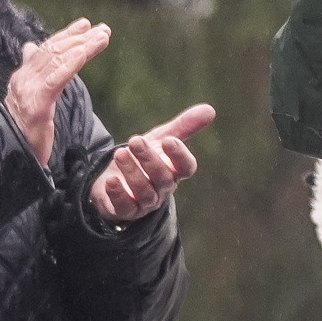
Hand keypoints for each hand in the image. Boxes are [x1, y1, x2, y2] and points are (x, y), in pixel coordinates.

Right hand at [6, 20, 109, 166]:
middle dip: (80, 38)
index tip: (87, 25)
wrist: (13, 154)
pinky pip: (55, 80)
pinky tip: (83, 53)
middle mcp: (23, 79)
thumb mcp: (31, 96)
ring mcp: (27, 91)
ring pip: (57, 61)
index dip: (67, 35)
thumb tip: (30, 46)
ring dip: (82, 47)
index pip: (46, 49)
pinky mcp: (36, 105)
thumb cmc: (26, 127)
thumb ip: (34, 71)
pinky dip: (70, 64)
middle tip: (103, 29)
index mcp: (23, 76)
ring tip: (102, 37)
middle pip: (54, 51)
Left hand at [90, 104, 216, 223]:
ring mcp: (145, 202)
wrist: (113, 178)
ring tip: (119, 154)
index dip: (179, 156)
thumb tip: (210, 109)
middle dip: (149, 159)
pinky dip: (118, 194)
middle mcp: (163, 189)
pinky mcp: (125, 211)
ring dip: (132, 173)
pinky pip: (125, 207)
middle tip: (135, 141)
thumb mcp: (160, 139)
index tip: (168, 140)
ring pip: (145, 192)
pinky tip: (111, 180)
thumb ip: (183, 126)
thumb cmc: (142, 158)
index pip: (186, 168)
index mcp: (175, 171)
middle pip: (163, 178)